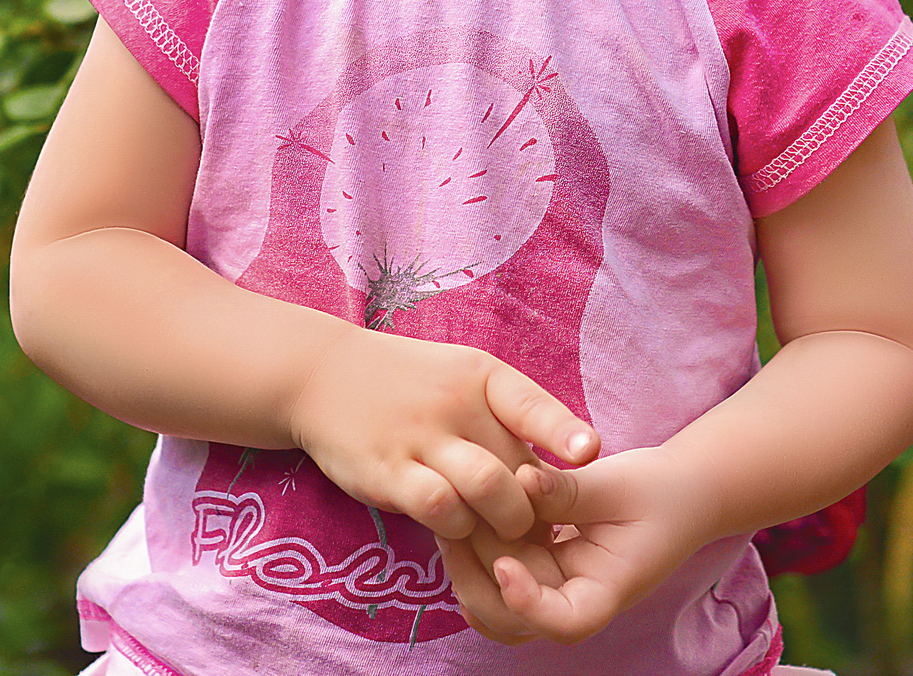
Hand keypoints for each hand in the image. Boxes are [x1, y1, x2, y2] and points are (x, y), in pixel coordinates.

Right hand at [288, 327, 599, 544]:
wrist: (323, 376)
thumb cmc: (410, 385)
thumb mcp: (463, 377)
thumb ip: (509, 416)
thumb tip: (563, 466)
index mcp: (482, 377)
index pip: (531, 403)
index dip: (563, 430)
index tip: (589, 452)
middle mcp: (455, 404)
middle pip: (517, 467)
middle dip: (535, 510)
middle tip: (536, 533)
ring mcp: (420, 437)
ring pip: (486, 489)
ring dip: (502, 524)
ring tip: (500, 536)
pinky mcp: (387, 471)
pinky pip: (437, 507)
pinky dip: (455, 527)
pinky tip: (452, 529)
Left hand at [437, 447, 710, 645]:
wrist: (678, 492)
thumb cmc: (658, 491)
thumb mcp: (619, 485)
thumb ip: (569, 490)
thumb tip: (522, 480)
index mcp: (605, 592)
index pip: (566, 622)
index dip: (528, 603)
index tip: (504, 564)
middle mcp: (573, 602)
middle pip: (514, 619)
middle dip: (477, 576)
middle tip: (455, 524)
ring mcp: (552, 590)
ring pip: (495, 605)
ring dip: (468, 569)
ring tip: (451, 519)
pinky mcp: (538, 570)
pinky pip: (495, 579)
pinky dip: (474, 558)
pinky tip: (462, 521)